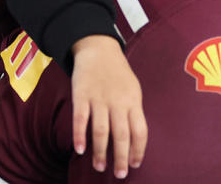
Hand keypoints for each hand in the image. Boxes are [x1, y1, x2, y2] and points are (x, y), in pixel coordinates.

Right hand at [71, 35, 146, 178]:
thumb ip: (133, 111)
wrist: (98, 49)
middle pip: (122, 134)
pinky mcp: (82, 95)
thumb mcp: (133, 89)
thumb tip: (135, 139)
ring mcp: (99, 98)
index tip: (135, 164)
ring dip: (101, 151)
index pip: (140, 130)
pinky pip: (81, 118)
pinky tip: (80, 150)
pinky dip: (80, 135)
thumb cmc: (118, 73)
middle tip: (120, 174)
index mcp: (133, 100)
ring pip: (101, 130)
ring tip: (100, 167)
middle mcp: (118, 101)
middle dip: (121, 157)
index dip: (139, 149)